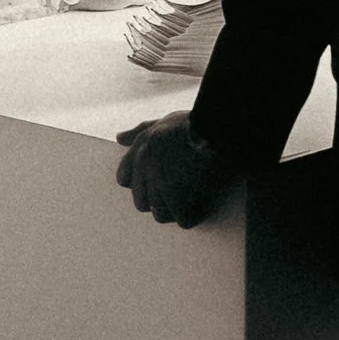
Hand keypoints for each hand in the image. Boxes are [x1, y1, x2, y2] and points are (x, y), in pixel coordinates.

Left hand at [116, 115, 238, 225]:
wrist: (219, 125)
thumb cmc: (197, 122)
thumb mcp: (164, 121)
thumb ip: (140, 130)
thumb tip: (119, 138)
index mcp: (141, 147)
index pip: (124, 179)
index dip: (143, 184)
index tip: (163, 182)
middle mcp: (145, 164)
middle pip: (141, 202)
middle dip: (160, 200)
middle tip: (182, 191)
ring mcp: (158, 180)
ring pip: (159, 213)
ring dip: (177, 210)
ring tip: (194, 199)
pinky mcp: (175, 194)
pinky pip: (182, 219)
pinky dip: (194, 215)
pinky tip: (203, 205)